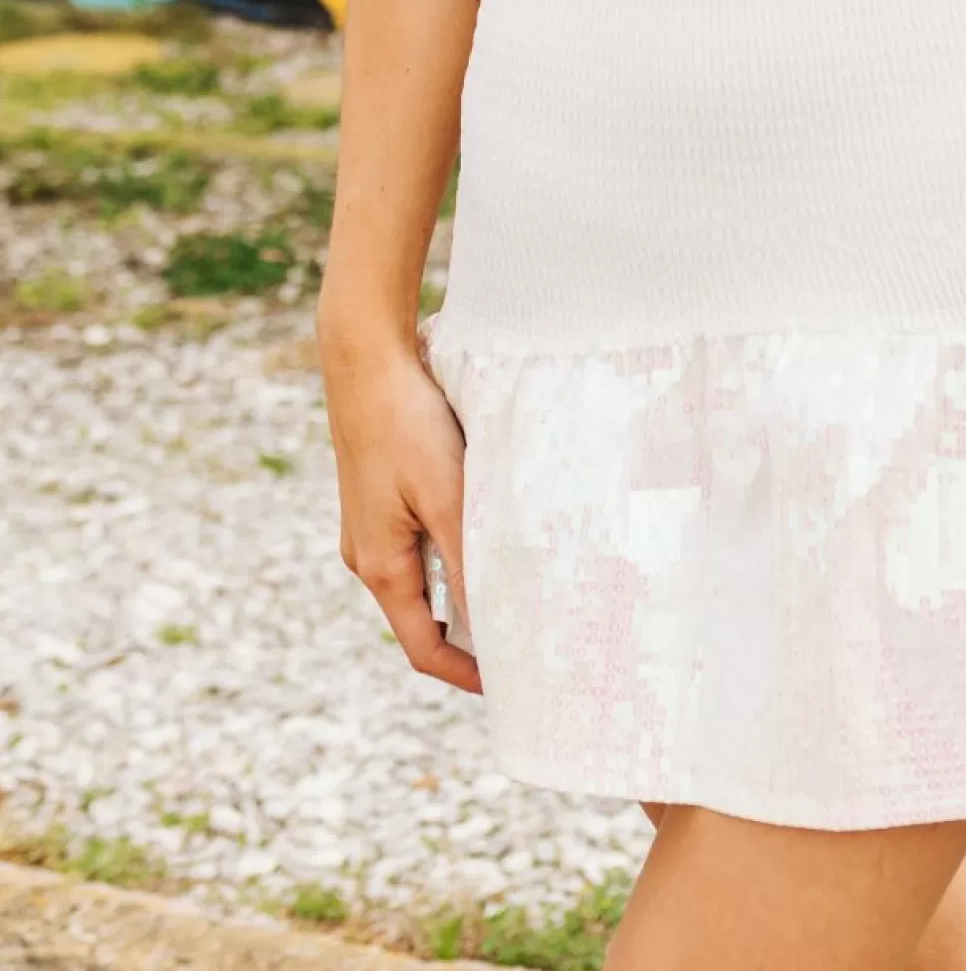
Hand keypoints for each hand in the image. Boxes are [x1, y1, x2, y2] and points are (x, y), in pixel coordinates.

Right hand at [320, 331, 480, 693]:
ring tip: (511, 591)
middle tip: (519, 638)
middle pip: (420, 619)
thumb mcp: (447, 496)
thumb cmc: (407, 426)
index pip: (422, 648)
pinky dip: (447, 557)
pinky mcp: (375, 501)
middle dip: (466, 637)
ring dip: (459, 594)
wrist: (364, 362)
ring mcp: (368, 528)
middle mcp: (367, 557)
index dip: (464, 674)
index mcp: (382, 567)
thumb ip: (469, 558)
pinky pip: (414, 547)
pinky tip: (481, 536)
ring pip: (419, 581)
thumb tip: (493, 619)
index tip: (507, 684)